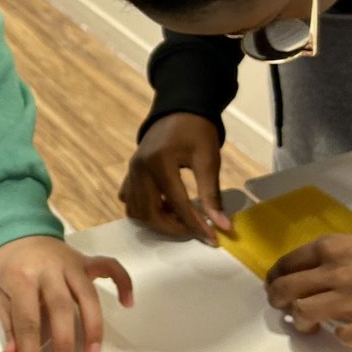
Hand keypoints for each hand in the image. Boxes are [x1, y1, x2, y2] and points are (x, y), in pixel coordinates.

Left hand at [0, 236, 132, 351]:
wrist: (18, 232)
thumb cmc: (8, 269)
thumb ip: (10, 326)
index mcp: (22, 278)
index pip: (27, 321)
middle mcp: (49, 269)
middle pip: (60, 308)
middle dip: (63, 343)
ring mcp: (70, 263)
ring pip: (88, 294)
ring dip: (93, 327)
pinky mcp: (85, 260)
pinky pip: (110, 266)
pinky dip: (123, 282)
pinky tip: (128, 303)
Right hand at [119, 113, 231, 243]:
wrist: (179, 111)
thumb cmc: (196, 132)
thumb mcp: (208, 159)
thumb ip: (211, 194)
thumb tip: (222, 226)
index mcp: (159, 162)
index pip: (177, 204)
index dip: (195, 225)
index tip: (212, 240)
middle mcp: (139, 169)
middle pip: (150, 214)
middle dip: (174, 228)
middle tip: (195, 230)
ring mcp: (130, 172)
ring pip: (136, 212)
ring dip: (158, 222)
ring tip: (181, 218)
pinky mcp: (129, 174)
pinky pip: (131, 202)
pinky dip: (147, 211)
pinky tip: (166, 207)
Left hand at [265, 230, 351, 344]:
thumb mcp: (345, 243)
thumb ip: (318, 258)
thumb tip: (290, 275)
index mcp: (326, 249)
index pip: (284, 266)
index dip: (274, 280)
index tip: (276, 287)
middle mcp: (333, 272)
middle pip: (286, 291)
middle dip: (278, 301)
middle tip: (285, 307)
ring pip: (304, 312)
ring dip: (301, 321)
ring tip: (309, 324)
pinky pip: (345, 336)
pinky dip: (341, 337)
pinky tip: (343, 333)